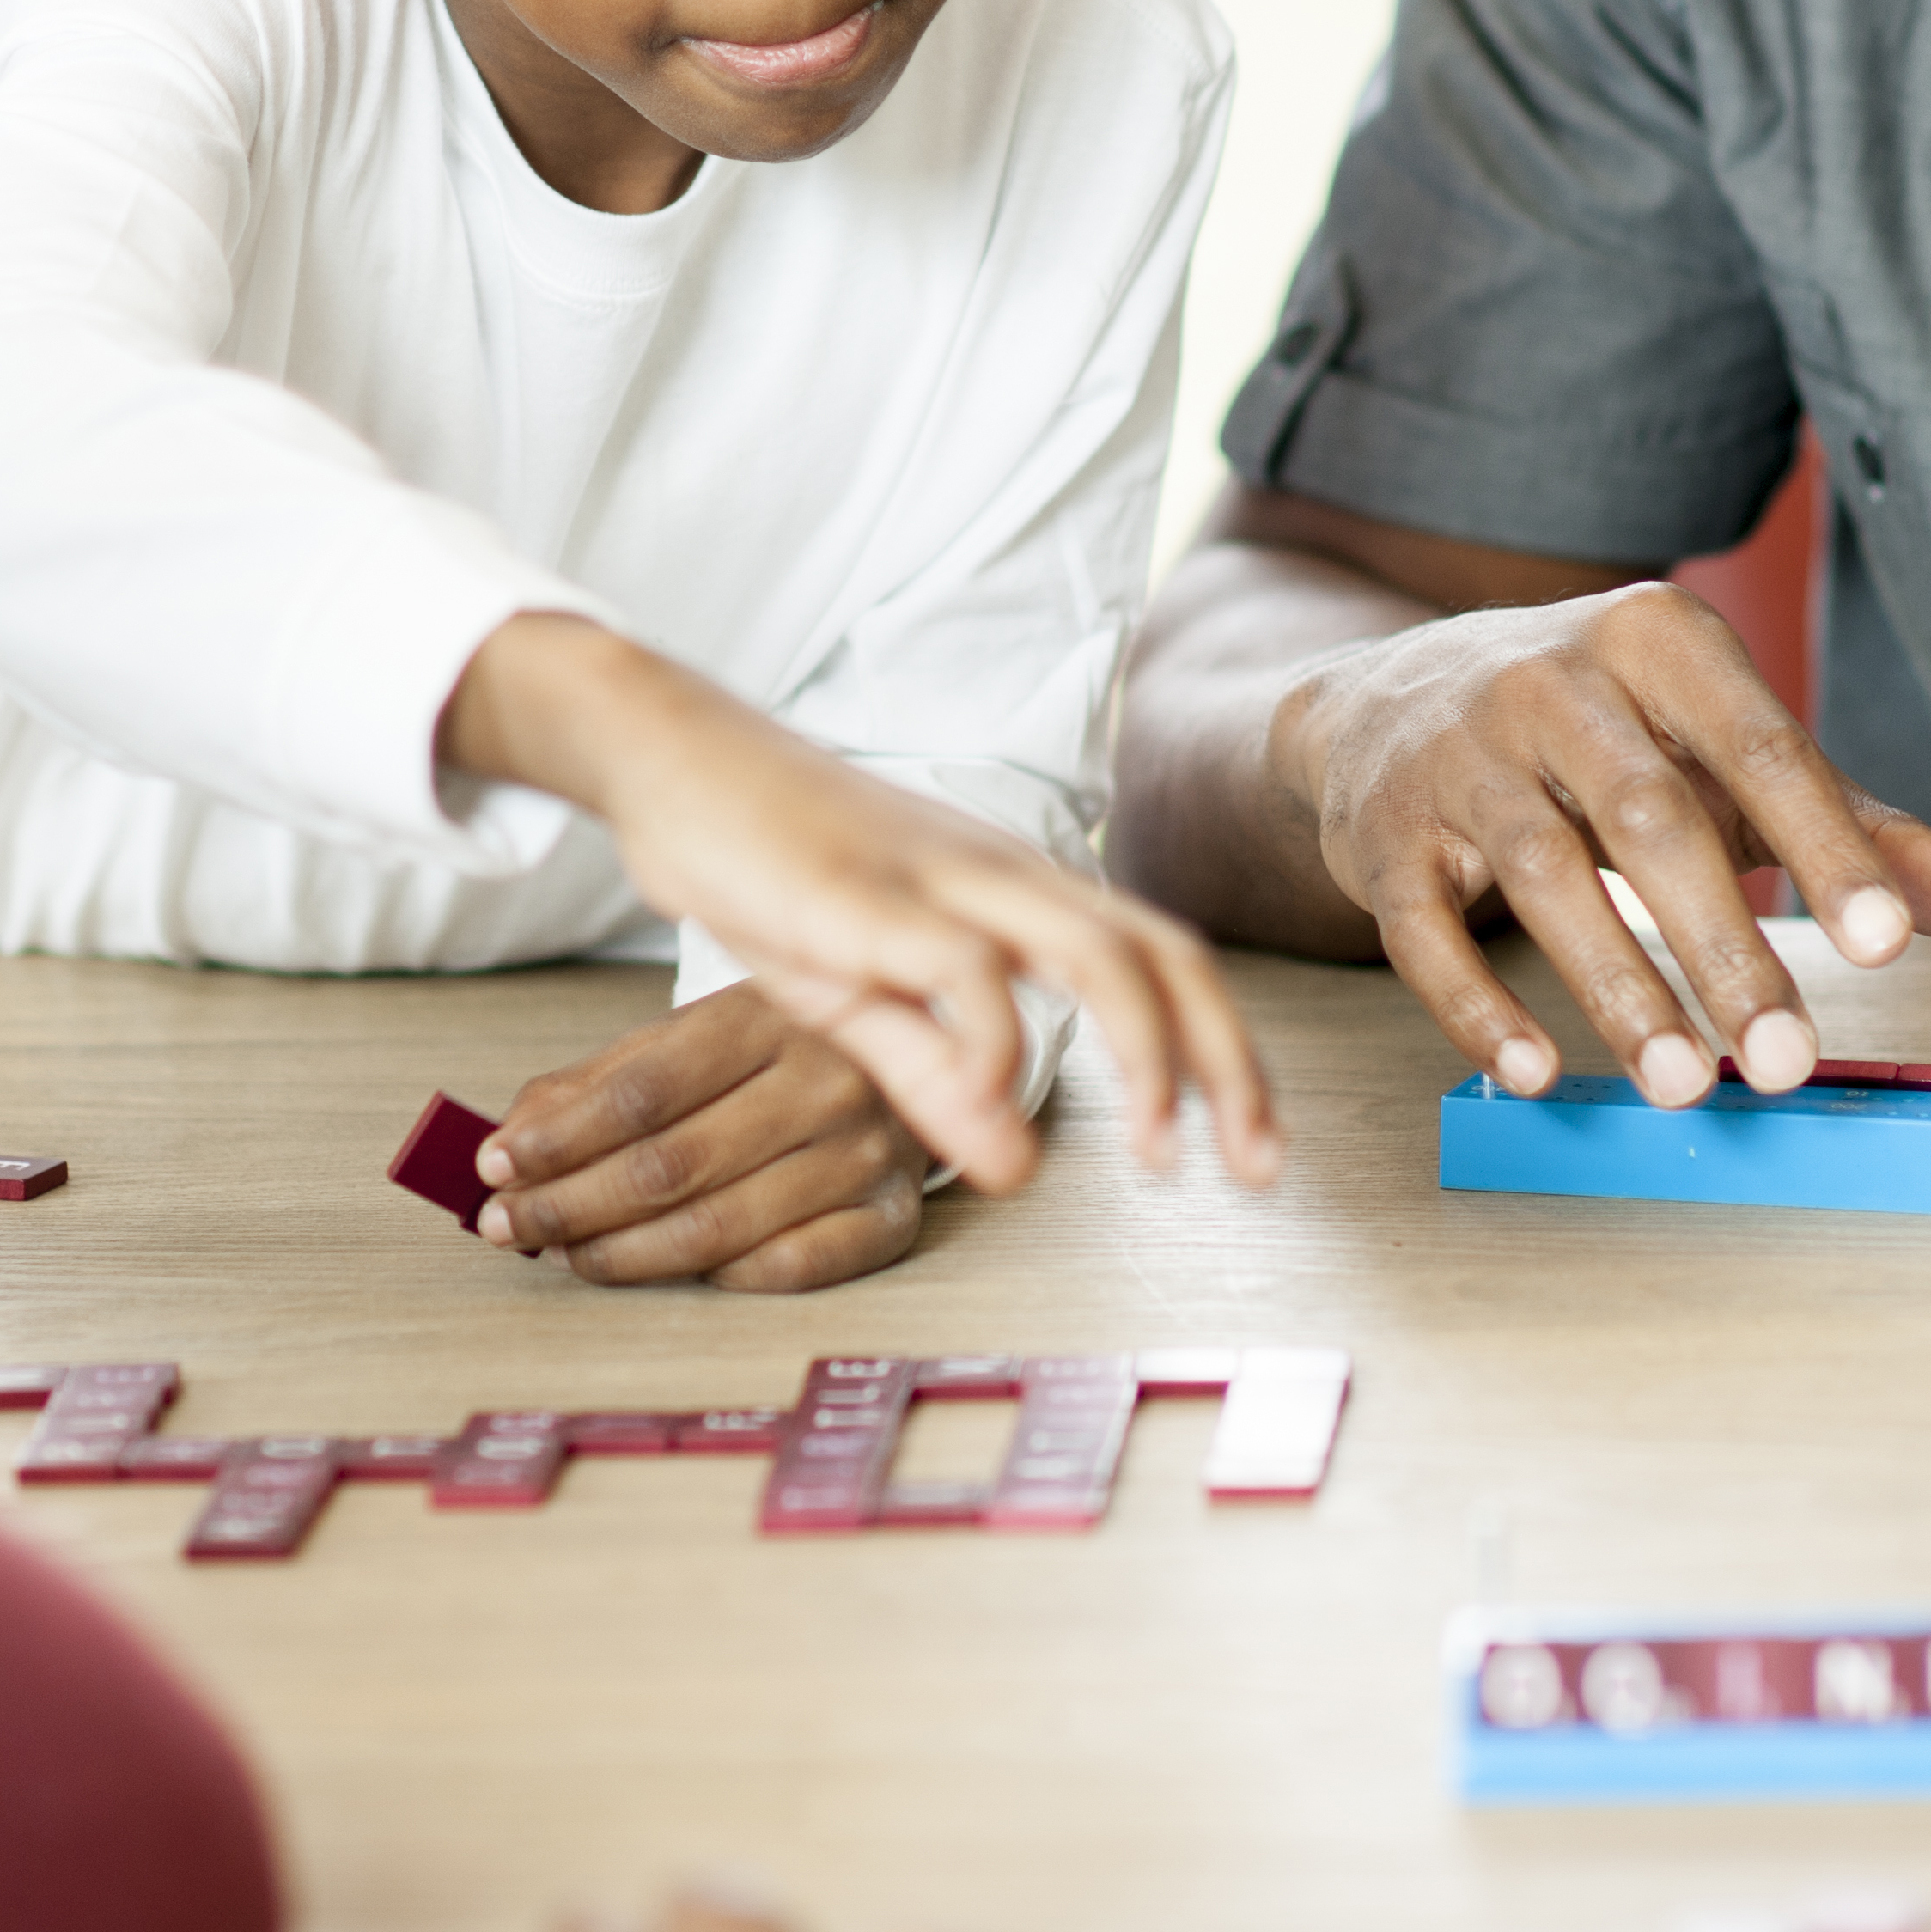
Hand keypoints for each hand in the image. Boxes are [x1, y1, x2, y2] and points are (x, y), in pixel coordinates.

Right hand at [445, 614, 1281, 1198]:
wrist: (674, 761)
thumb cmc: (775, 873)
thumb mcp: (863, 997)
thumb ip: (939, 1080)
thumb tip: (1016, 1170)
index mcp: (1019, 893)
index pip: (1162, 962)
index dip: (1224, 1054)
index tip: (1252, 1150)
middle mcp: (1006, 876)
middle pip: (1162, 955)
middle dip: (1226, 1063)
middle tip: (1256, 1168)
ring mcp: (944, 877)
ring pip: (1095, 953)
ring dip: (1147, 1056)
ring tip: (1161, 1152)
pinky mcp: (871, 894)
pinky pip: (968, 966)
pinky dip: (1001, 1043)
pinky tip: (998, 1110)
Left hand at [471, 986, 931, 1291]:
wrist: (921, 1059)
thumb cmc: (781, 1054)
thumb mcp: (693, 1038)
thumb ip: (599, 1083)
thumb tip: (509, 1140)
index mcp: (769, 1015)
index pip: (642, 1092)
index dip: (558, 1139)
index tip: (495, 1167)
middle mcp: (829, 1079)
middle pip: (671, 1166)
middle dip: (570, 1204)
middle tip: (507, 1223)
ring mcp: (868, 1152)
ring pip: (718, 1227)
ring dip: (621, 1252)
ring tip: (564, 1251)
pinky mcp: (893, 1217)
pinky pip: (789, 1268)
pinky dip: (715, 1277)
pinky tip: (667, 1267)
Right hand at [1273, 579, 1930, 1102]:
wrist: (1392, 699)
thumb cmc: (1610, 738)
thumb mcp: (1733, 759)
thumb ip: (1868, 833)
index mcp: (1659, 639)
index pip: (1759, 747)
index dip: (1825, 848)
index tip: (1888, 949)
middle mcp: (1549, 677)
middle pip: (1651, 816)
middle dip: (1725, 945)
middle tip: (1788, 1060)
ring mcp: (1455, 751)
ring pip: (1540, 871)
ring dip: (1618, 986)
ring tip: (1686, 1083)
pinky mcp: (1380, 832)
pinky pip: (1424, 929)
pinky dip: (1479, 1004)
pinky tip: (1539, 1072)